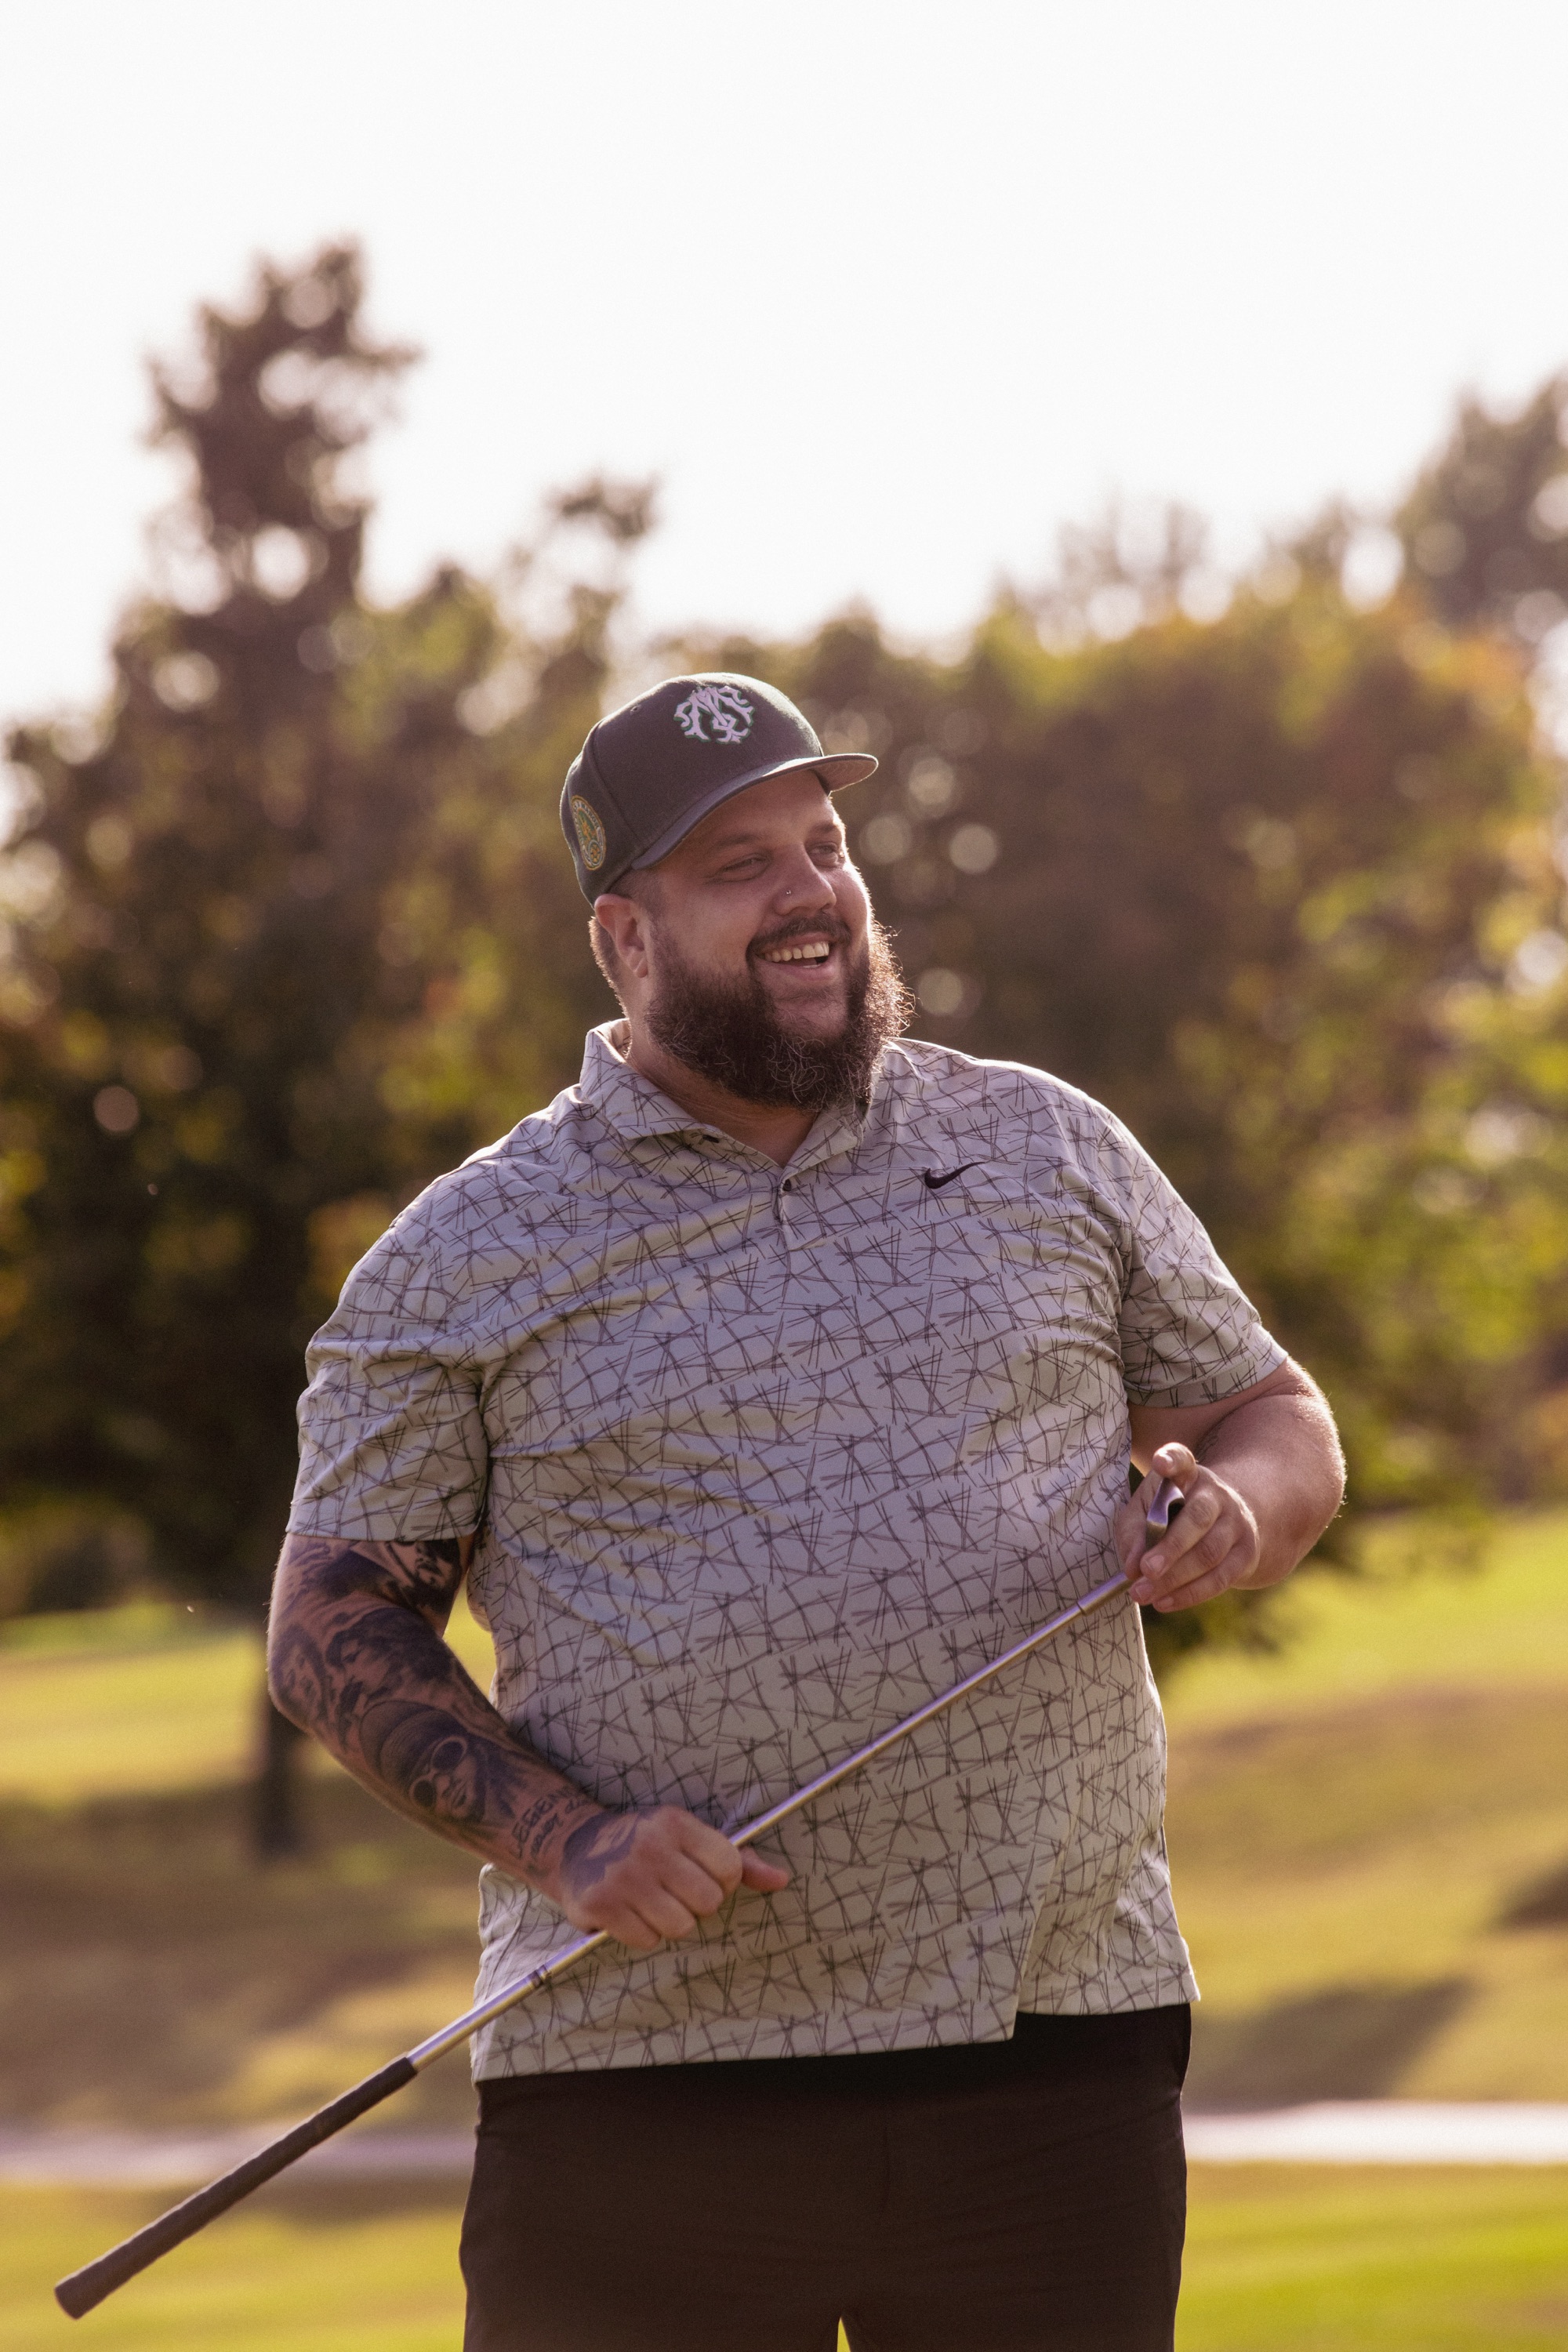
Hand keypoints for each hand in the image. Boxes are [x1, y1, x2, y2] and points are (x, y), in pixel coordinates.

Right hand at [545, 1805, 790, 1952]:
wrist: (576, 1848)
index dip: (723, 1882)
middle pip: (708, 1902)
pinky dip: (642, 1933)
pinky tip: (630, 1912)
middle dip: (696, 1905)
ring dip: (669, 1922)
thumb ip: (738, 1860)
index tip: (702, 1877)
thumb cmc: (645, 1844)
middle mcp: (649, 1846)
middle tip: (674, 1892)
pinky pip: (647, 1940)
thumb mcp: (688, 1839)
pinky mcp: (601, 1905)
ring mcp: (623, 1877)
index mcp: (675, 1823)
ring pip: (680, 1926)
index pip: (730, 1868)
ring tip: (652, 1901)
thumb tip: (782, 1880)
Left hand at [1115, 1441, 1262, 1611]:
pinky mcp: (1246, 1554)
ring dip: (1174, 1579)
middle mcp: (1216, 1495)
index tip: (1161, 1462)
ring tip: (1143, 1594)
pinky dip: (1189, 1594)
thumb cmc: (1173, 1513)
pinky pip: (1219, 1578)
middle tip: (1144, 1570)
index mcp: (1188, 1475)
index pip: (1182, 1459)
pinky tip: (1164, 1602)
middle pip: (1198, 1518)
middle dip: (1171, 1547)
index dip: (1172, 1459)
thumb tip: (1132, 1568)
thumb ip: (1134, 1534)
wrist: (1228, 1521)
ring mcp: (1236, 1524)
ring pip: (1209, 1554)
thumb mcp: (1147, 1511)